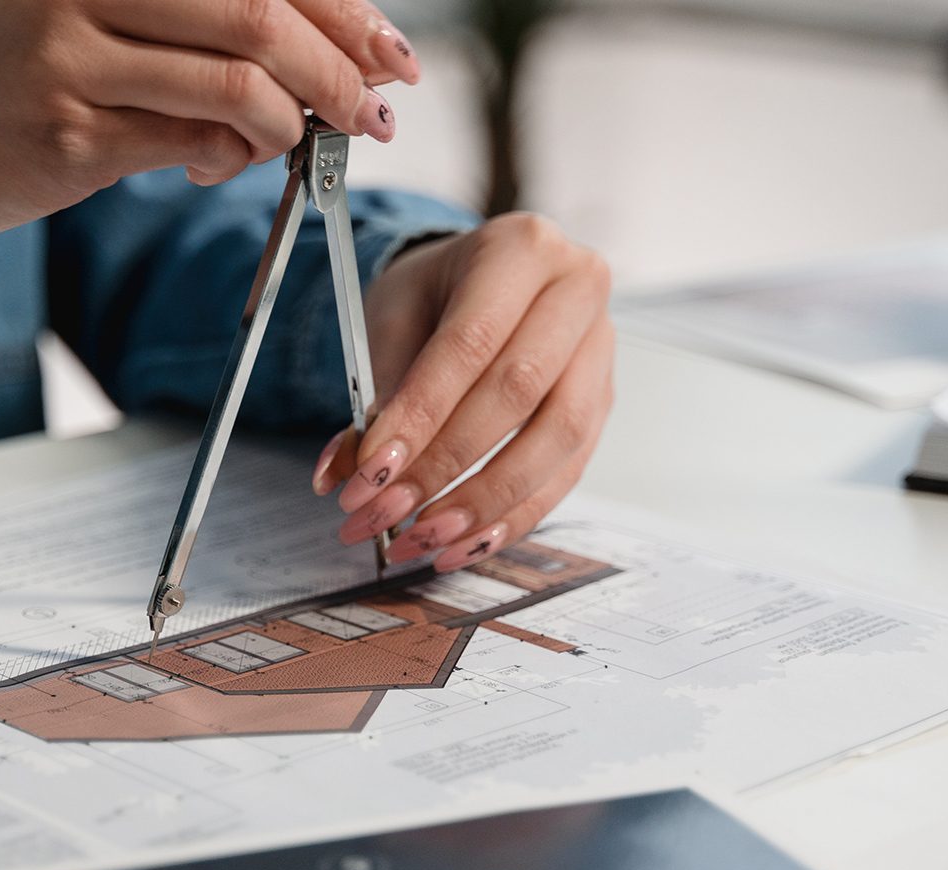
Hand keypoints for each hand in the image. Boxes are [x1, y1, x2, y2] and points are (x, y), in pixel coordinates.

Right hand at [0, 0, 421, 242]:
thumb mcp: (79, 8)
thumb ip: (185, 17)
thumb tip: (314, 47)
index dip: (343, 8)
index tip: (389, 52)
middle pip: (262, 13)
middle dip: (342, 71)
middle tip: (376, 113)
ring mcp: (71, 56)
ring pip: (238, 86)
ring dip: (295, 126)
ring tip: (298, 145)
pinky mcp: (65, 135)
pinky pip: (191, 145)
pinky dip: (231, 161)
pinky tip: (220, 165)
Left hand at [314, 215, 614, 572]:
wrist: (480, 280)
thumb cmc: (436, 293)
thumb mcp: (394, 318)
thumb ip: (376, 393)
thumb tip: (345, 473)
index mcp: (521, 249)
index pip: (471, 342)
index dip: (421, 415)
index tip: (372, 471)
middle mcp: (577, 290)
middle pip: (519, 393)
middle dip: (445, 466)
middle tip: (385, 512)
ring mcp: (600, 349)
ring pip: (555, 440)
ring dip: (484, 503)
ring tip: (422, 539)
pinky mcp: (602, 401)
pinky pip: (568, 470)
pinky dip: (514, 515)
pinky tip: (464, 543)